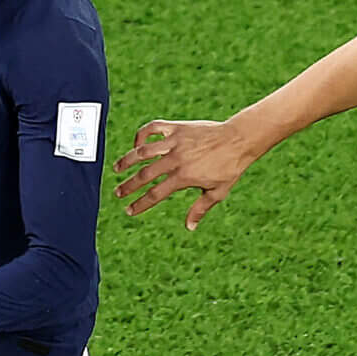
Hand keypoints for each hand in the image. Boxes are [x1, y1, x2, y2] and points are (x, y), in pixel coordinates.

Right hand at [113, 119, 260, 229]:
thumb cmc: (230, 167)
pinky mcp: (177, 128)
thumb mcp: (217, 192)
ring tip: (117, 168)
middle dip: (128, 186)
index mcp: (183, 177)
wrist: (239, 139)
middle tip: (118, 193)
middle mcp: (176, 159)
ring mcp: (175, 142)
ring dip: (127, 160)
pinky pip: (153, 129)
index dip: (140, 204)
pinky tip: (137, 143)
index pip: (155, 194)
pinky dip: (142, 134)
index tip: (130, 210)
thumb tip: (189, 227)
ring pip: (143, 151)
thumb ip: (200, 209)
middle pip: (144, 175)